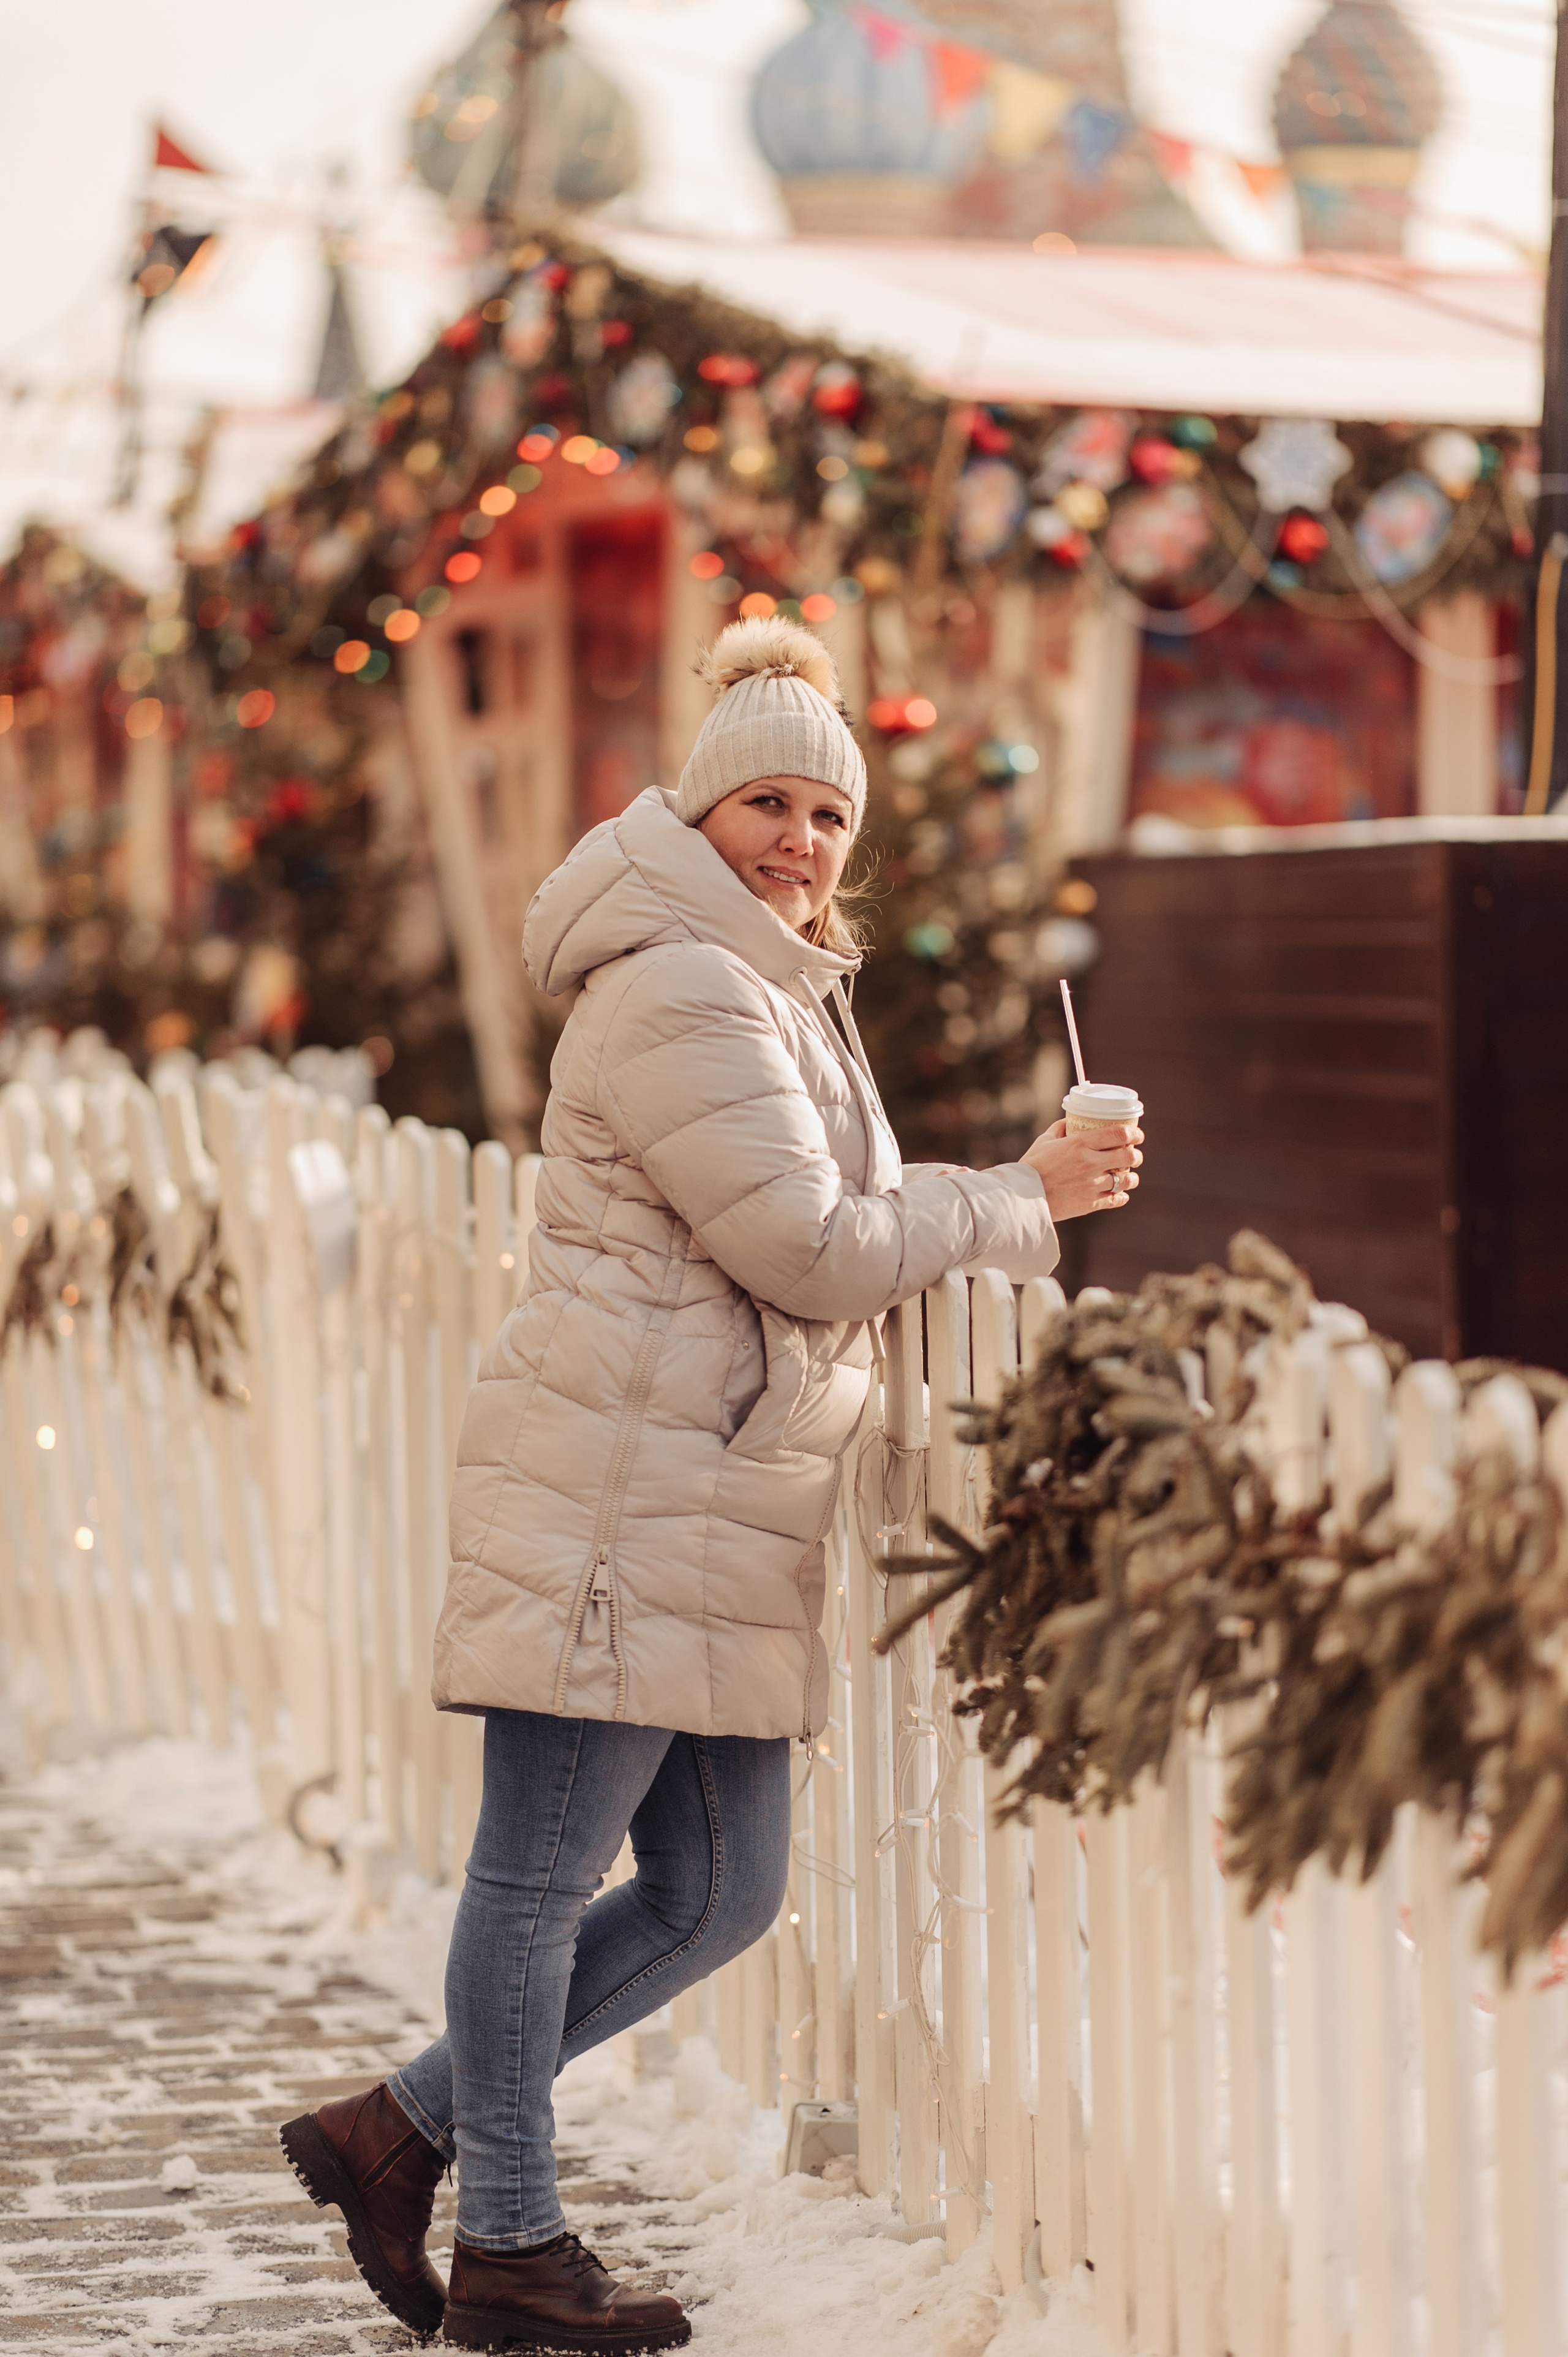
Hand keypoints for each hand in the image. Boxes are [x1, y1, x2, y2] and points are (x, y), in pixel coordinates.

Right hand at [1020, 1119, 1143, 1220]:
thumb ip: (1060, 1128)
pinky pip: (1116, 1199)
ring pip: (1126, 1180)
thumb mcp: (1045, 1141)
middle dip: (1136, 1155)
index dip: (1134, 1133)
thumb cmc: (1031, 1166)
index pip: (1118, 1134)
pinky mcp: (1090, 1203)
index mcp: (1080, 1144)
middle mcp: (1090, 1163)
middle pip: (1128, 1156)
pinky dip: (1121, 1196)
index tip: (1137, 1135)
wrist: (1023, 1197)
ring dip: (1131, 1177)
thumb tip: (1071, 1120)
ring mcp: (1092, 1184)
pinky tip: (1120, 1194)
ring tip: (1129, 1177)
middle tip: (1134, 1155)